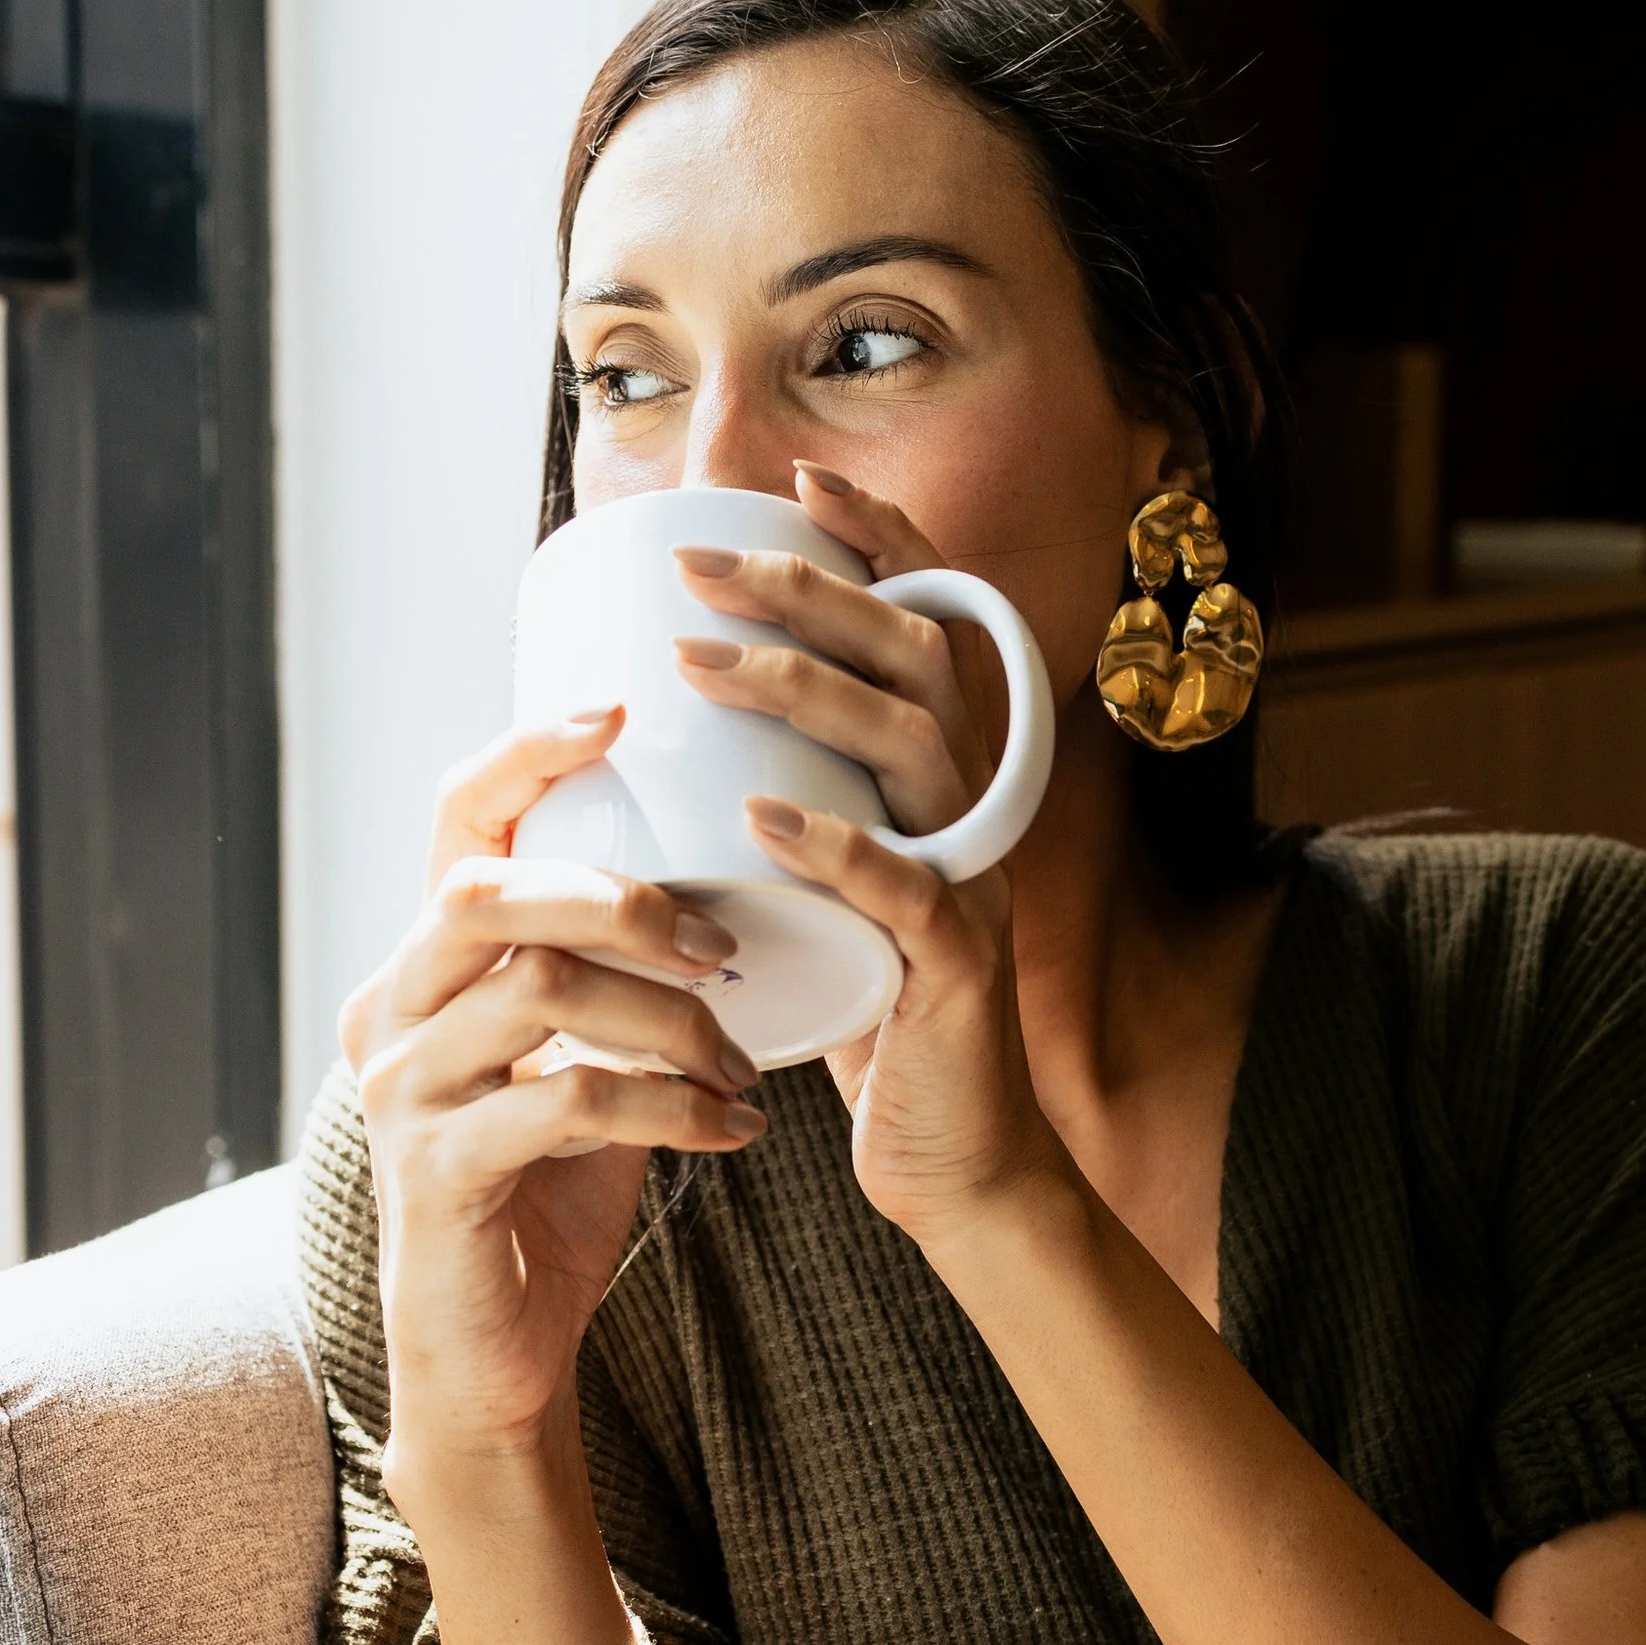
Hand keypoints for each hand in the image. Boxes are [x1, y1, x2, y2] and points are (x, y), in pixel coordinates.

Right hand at [338, 712, 766, 1479]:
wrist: (497, 1353)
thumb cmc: (550, 1192)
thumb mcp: (583, 1057)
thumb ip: (615, 977)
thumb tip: (733, 884)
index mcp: (425, 966)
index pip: (453, 824)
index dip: (525, 754)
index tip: (618, 710)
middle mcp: (392, 1012)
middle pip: (489, 892)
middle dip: (621, 895)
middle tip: (723, 942)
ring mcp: (402, 1095)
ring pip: (536, 991)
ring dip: (665, 1016)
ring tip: (739, 1059)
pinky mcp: (437, 1176)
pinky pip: (564, 1103)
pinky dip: (667, 1107)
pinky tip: (733, 1128)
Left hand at [696, 466, 1070, 1250]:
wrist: (954, 1160)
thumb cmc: (871, 1016)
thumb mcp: (835, 886)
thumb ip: (793, 804)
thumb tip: (669, 724)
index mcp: (948, 779)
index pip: (934, 624)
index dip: (881, 543)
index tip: (797, 484)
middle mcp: (975, 811)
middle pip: (919, 655)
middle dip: (811, 592)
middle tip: (698, 568)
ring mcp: (975, 882)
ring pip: (917, 744)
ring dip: (806, 688)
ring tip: (699, 663)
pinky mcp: (959, 968)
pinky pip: (907, 887)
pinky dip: (837, 843)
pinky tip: (762, 816)